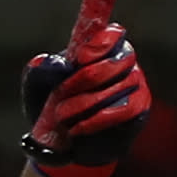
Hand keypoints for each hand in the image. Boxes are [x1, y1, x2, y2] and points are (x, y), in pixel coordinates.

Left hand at [19, 24, 149, 176]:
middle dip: (87, 77)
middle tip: (61, 92)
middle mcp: (123, 61)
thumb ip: (42, 69)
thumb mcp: (38, 85)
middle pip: (120, 59)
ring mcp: (136, 84)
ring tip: (61, 115)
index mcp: (100, 47)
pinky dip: (99, 119)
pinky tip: (78, 128)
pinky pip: (126, 110)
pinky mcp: (139, 109)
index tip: (79, 57)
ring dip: (86, 102)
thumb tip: (57, 63)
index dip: (101, 42)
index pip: (113, 34)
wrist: (59, 143)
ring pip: (122, 85)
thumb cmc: (50, 104)